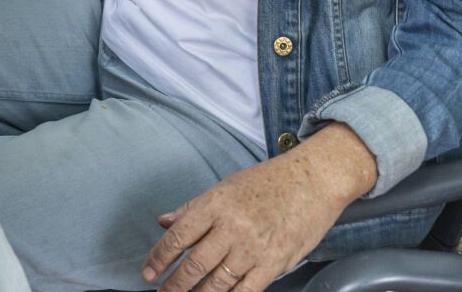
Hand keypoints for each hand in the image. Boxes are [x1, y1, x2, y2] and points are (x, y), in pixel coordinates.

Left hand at [143, 127, 375, 290]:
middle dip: (175, 284)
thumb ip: (193, 208)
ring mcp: (254, 249)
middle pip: (195, 264)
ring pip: (219, 282)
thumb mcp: (225, 186)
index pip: (178, 236)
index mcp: (215, 205)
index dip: (159, 257)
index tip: (148, 272)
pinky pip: (248, 290)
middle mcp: (232, 228)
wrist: (313, 181)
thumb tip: (164, 221)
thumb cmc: (268, 182)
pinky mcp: (276, 264)